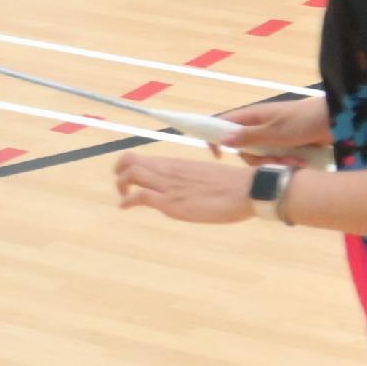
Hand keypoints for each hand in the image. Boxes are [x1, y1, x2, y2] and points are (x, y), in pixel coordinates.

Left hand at [114, 151, 256, 223]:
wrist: (246, 189)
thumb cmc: (232, 184)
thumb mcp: (204, 176)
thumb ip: (189, 180)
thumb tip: (185, 189)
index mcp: (177, 164)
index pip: (144, 158)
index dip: (129, 165)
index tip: (126, 174)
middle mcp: (169, 171)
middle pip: (130, 162)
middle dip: (119, 172)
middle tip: (121, 184)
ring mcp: (168, 186)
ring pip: (131, 175)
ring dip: (121, 186)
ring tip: (123, 196)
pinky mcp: (171, 202)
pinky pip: (139, 196)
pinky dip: (127, 201)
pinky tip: (124, 207)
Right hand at [215, 93, 332, 160]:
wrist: (335, 120)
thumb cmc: (304, 120)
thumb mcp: (275, 131)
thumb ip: (249, 136)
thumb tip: (222, 140)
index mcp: (253, 116)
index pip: (224, 124)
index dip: (216, 137)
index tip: (219, 156)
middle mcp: (260, 126)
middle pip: (245, 148)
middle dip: (259, 159)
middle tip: (276, 161)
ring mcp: (273, 136)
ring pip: (262, 157)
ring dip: (276, 162)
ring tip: (295, 161)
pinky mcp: (286, 145)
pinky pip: (277, 158)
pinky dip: (287, 162)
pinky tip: (300, 162)